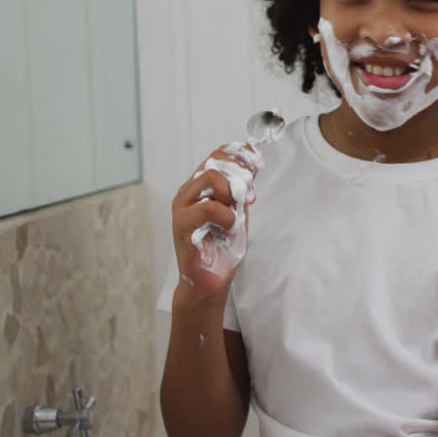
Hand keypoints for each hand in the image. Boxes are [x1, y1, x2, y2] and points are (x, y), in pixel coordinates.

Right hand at [170, 144, 260, 299]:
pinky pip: (207, 207)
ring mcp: (182, 207)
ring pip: (210, 177)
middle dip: (240, 177)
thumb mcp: (239, 209)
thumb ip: (242, 187)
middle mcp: (188, 192)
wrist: (211, 281)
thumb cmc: (222, 247)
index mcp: (200, 186)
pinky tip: (228, 226)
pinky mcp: (181, 225)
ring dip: (232, 194)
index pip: (218, 155)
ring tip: (234, 215)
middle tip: (247, 198)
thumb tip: (252, 158)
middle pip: (216, 162)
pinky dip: (225, 215)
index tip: (256, 167)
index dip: (240, 155)